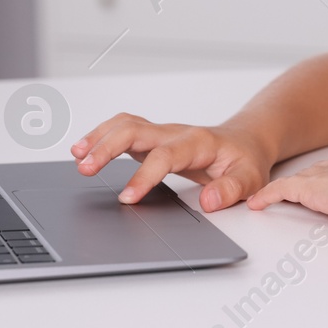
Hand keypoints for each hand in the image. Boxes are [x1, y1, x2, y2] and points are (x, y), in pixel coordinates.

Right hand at [71, 114, 275, 211]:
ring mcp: (161, 133)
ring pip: (125, 124)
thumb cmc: (245, 160)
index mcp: (198, 142)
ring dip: (99, 137)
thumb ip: (231, 189)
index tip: (127, 197)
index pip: (165, 156)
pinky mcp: (152, 138)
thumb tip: (208, 202)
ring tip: (77, 155)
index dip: (144, 175)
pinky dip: (101, 136)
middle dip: (107, 147)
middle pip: (135, 130)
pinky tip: (84, 150)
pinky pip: (122, 129)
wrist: (244, 141)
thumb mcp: (251, 178)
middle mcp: (175, 132)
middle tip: (85, 168)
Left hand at [247, 150, 327, 227]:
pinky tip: (256, 204)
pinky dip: (267, 196)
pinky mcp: (309, 188)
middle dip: (304, 183)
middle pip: (316, 173)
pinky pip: (279, 191)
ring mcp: (324, 176)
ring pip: (296, 182)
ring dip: (283, 191)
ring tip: (268, 198)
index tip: (325, 186)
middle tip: (292, 192)